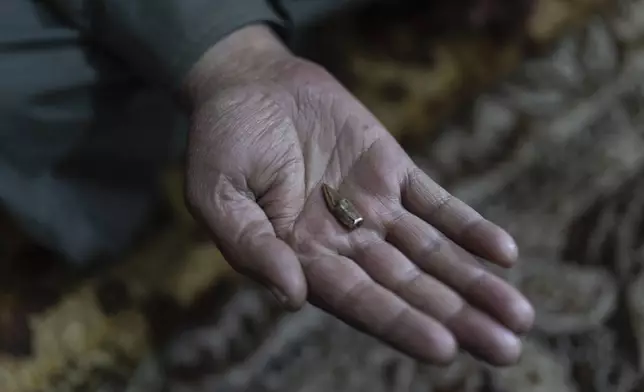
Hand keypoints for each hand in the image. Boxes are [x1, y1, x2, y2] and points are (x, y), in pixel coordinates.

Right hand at [183, 25, 533, 365]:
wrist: (249, 84)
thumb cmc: (222, 142)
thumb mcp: (217, 195)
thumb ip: (250, 247)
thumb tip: (292, 297)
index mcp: (301, 257)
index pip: (358, 300)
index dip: (400, 323)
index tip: (444, 348)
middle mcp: (344, 241)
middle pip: (407, 286)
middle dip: (456, 317)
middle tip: (506, 348)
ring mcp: (373, 206)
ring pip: (430, 252)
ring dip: (473, 282)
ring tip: (518, 315)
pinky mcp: (392, 170)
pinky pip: (436, 203)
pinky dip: (469, 226)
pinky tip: (504, 253)